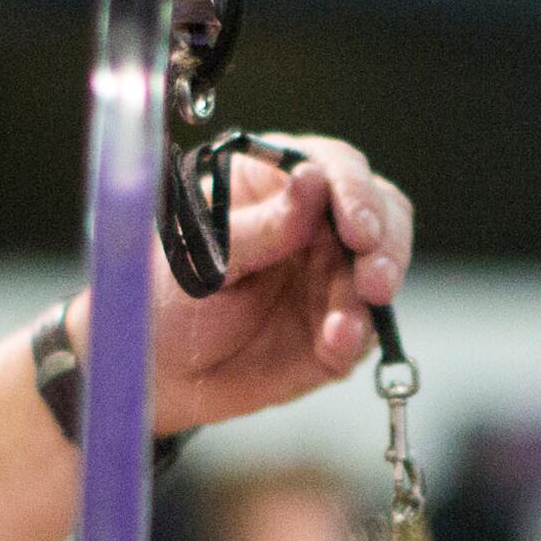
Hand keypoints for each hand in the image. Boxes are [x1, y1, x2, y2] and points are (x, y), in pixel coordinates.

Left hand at [73, 136, 414, 433]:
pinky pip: (363, 328)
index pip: (334, 168)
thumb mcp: (203, 259)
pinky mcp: (338, 324)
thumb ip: (261, 228)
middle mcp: (316, 222)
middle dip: (384, 247)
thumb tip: (313, 181)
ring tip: (343, 330)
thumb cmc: (167, 297)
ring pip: (381, 271)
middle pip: (379, 214)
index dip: (354, 193)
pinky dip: (356, 339)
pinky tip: (336, 348)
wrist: (156, 372)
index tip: (356, 227)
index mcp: (277, 184)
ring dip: (370, 300)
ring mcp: (332, 274)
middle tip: (374, 282)